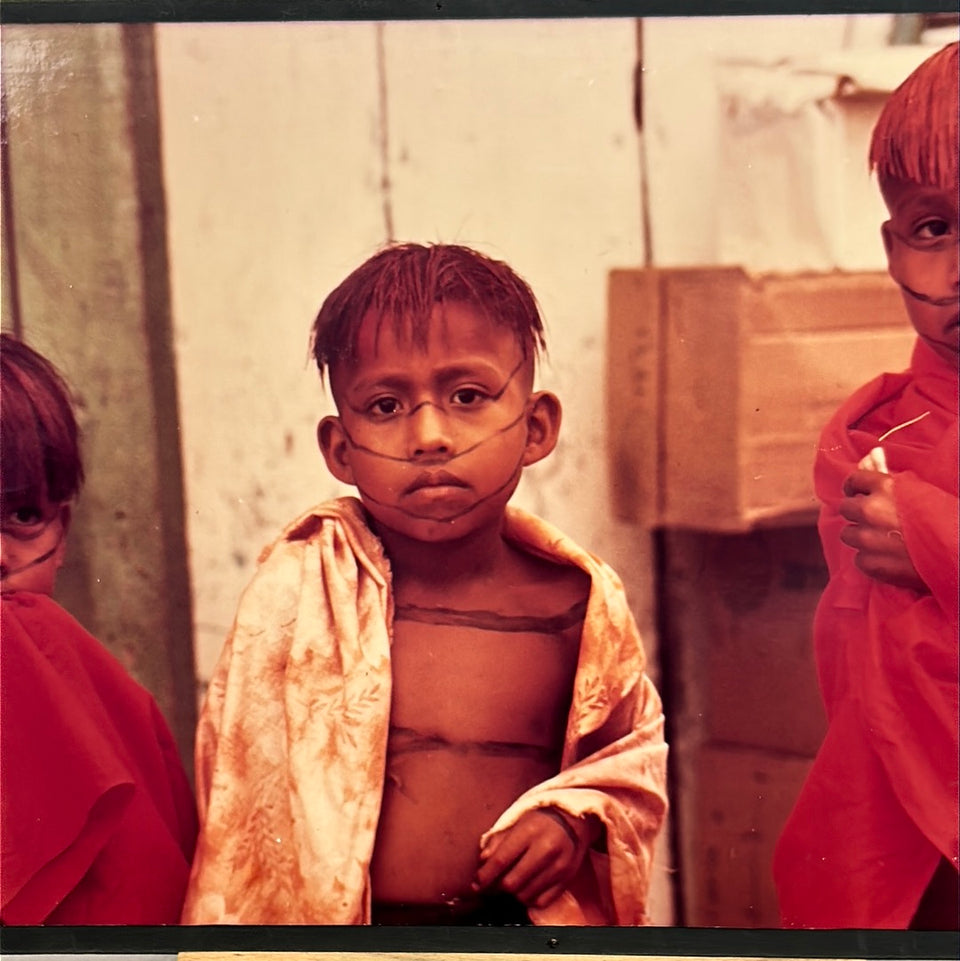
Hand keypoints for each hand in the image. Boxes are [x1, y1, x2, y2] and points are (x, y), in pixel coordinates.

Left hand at [472, 807, 596, 909]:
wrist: (574, 820)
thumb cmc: (541, 820)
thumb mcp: (518, 822)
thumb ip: (498, 840)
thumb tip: (483, 861)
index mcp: (530, 831)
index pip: (501, 860)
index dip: (484, 876)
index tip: (476, 884)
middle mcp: (546, 849)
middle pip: (512, 883)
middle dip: (497, 887)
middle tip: (492, 884)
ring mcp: (558, 866)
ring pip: (525, 895)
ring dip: (513, 893)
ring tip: (511, 882)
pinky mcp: (567, 879)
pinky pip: (541, 901)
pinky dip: (529, 898)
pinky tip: (526, 886)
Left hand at [838, 469, 927, 592]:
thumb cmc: (950, 520)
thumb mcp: (923, 493)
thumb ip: (895, 489)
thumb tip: (877, 484)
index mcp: (886, 487)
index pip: (854, 480)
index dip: (854, 487)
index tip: (855, 492)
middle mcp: (871, 510)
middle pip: (846, 508)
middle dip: (857, 513)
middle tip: (872, 520)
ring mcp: (868, 538)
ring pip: (848, 534)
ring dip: (861, 537)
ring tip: (883, 542)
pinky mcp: (870, 562)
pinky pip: (859, 558)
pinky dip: (870, 559)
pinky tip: (889, 559)